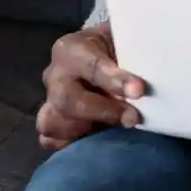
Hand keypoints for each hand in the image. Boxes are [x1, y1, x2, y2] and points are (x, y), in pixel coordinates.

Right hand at [36, 24, 146, 149]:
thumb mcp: (125, 46)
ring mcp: (50, 102)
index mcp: (71, 49)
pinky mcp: (51, 124)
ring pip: (52, 123)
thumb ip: (131, 63)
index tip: (139, 91)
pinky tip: (96, 141)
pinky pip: (52, 140)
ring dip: (85, 131)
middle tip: (133, 118)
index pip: (91, 66)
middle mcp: (55, 76)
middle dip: (103, 112)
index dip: (114, 80)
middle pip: (67, 100)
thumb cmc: (116, 49)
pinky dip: (72, 144)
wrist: (104, 57)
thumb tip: (141, 89)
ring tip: (114, 130)